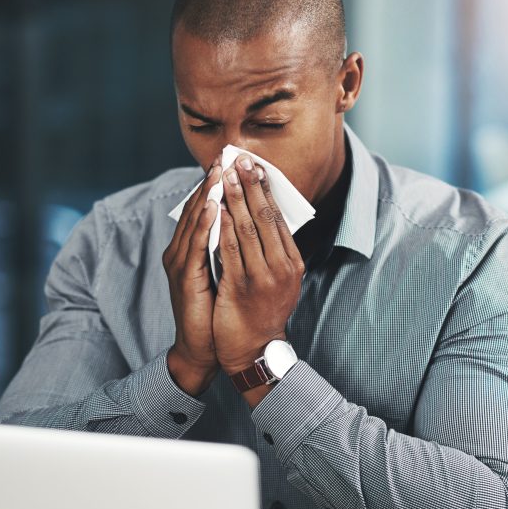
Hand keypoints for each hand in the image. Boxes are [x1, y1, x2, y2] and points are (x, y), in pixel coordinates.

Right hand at [163, 157, 221, 395]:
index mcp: (190, 250)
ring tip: (219, 172)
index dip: (214, 185)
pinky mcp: (184, 278)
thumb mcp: (224, 272)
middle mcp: (180, 252)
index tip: (230, 162)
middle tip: (224, 156)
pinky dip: (203, 222)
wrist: (204, 348)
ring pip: (193, 222)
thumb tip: (244, 223)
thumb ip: (228, 248)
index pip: (202, 209)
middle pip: (194, 209)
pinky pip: (195, 245)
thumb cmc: (216, 312)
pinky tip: (212, 205)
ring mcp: (180, 264)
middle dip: (210, 182)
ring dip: (206, 194)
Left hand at [214, 154, 304, 373]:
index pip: (278, 217)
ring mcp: (263, 276)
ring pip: (247, 228)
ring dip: (235, 198)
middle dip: (251, 185)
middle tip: (240, 159)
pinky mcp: (241, 285)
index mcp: (292, 262)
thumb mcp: (277, 280)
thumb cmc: (262, 312)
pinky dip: (222, 225)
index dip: (266, 189)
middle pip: (265, 216)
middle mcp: (282, 266)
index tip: (255, 166)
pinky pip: (230, 248)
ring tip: (225, 175)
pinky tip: (215, 208)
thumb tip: (262, 218)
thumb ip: (272, 252)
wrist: (254, 350)